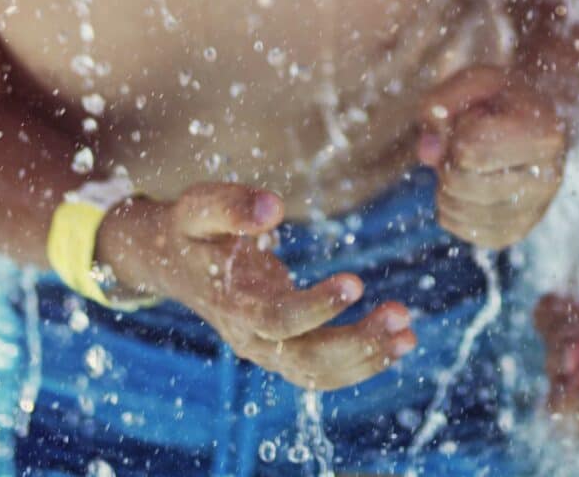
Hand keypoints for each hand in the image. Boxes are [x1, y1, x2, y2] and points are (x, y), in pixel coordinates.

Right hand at [100, 182, 415, 389]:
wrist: (169, 260)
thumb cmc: (189, 227)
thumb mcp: (197, 206)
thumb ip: (230, 205)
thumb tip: (272, 208)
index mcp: (229, 303)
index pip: (276, 319)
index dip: (316, 307)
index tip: (356, 282)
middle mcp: (247, 336)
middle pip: (304, 358)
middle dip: (355, 342)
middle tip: (401, 316)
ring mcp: (263, 348)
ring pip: (315, 373)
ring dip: (365, 359)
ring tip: (408, 334)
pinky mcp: (278, 347)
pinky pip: (319, 370)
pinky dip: (359, 364)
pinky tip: (395, 345)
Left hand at [416, 65, 566, 247]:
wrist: (536, 122)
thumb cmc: (502, 99)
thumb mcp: (475, 81)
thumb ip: (442, 103)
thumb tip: (426, 154)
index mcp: (545, 134)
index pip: (469, 147)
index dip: (458, 129)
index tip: (476, 116)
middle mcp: (548, 178)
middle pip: (459, 182)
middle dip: (447, 160)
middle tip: (463, 143)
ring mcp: (534, 210)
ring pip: (457, 210)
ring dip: (446, 184)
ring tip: (468, 163)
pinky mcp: (516, 232)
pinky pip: (463, 230)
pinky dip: (453, 208)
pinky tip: (468, 186)